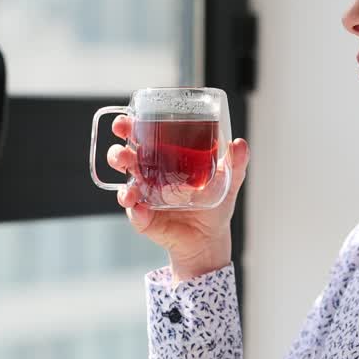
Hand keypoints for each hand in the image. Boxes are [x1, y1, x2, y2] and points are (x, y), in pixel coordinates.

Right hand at [106, 115, 250, 282]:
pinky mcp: (146, 220)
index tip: (124, 121)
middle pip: (126, 159)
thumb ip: (235, 162)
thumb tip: (240, 144)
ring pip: (125, 184)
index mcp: (163, 160)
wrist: (210, 237)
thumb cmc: (214, 204)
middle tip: (123, 150)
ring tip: (127, 172)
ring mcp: (145, 198)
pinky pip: (135, 214)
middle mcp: (149, 176)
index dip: (129, 127)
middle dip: (118, 152)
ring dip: (122, 180)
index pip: (142, 138)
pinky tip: (139, 207)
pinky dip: (135, 211)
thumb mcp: (228, 180)